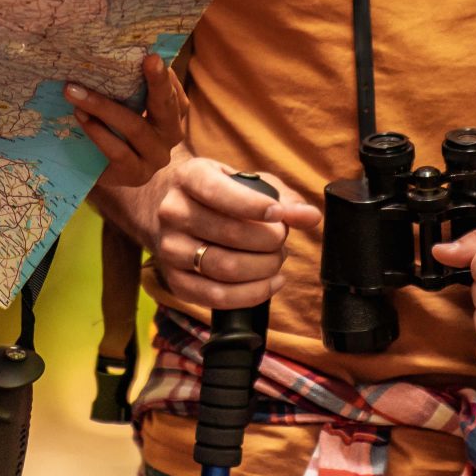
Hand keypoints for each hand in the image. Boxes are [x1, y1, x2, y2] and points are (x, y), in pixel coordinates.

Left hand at [66, 54, 188, 188]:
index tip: (151, 57)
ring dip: (102, 106)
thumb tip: (109, 55)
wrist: (101, 169)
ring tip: (75, 92)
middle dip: (153, 83)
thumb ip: (128, 86)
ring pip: (135, 126)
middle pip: (164, 106)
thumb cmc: (115, 126)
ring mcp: (156, 157)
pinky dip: (98, 132)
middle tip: (141, 62)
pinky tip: (81, 118)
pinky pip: (118, 151)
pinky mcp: (137, 175)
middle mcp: (171, 135)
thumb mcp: (125, 103)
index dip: (162, 75)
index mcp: (173, 112)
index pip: (172, 90)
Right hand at [145, 156, 320, 310]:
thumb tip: (311, 216)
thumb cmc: (216, 193)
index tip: (279, 215)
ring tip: (276, 258)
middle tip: (281, 239)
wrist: (164, 207)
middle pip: (229, 234)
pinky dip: (252, 294)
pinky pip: (216, 297)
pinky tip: (271, 282)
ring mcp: (169, 249)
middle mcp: (173, 213)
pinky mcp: (174, 280)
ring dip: (264, 268)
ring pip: (224, 268)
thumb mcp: (245, 182)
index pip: (218, 193)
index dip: (254, 206)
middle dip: (269, 241)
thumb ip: (282, 197)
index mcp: (188, 178)